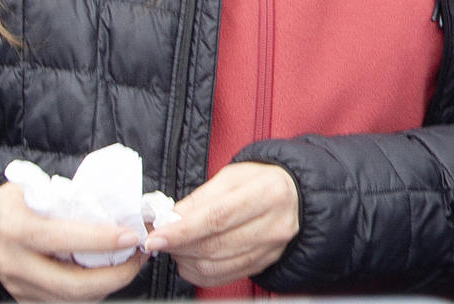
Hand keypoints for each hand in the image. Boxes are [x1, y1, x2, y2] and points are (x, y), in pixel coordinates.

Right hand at [0, 181, 144, 301]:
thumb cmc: (17, 201)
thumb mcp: (36, 189)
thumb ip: (72, 199)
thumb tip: (121, 205)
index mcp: (16, 228)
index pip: (63, 239)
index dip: (102, 240)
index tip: (132, 235)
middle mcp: (15, 263)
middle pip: (71, 284)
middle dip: (114, 275)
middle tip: (140, 256)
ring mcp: (18, 286)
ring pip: (71, 299)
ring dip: (108, 286)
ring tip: (132, 264)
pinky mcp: (24, 298)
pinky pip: (64, 302)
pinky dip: (92, 292)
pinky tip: (109, 275)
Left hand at [146, 161, 299, 287]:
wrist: (297, 196)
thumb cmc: (263, 181)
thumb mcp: (234, 176)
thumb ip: (200, 198)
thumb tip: (169, 219)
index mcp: (267, 193)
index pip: (217, 217)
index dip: (182, 230)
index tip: (157, 236)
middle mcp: (273, 225)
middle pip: (214, 245)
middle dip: (178, 245)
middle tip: (160, 239)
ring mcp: (270, 249)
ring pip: (215, 265)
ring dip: (185, 259)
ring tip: (175, 245)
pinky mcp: (263, 264)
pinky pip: (222, 277)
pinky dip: (198, 272)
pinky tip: (190, 259)